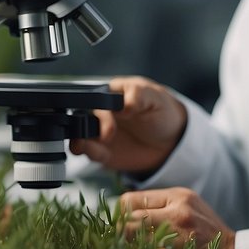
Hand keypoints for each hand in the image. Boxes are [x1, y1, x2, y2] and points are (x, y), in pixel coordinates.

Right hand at [69, 76, 186, 174]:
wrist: (170, 141)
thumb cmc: (161, 111)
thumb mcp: (155, 98)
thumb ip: (138, 96)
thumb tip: (124, 104)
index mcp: (111, 93)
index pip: (96, 96)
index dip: (100, 107)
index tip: (115, 116)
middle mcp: (101, 111)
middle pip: (81, 115)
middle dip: (87, 125)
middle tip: (107, 135)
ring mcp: (99, 131)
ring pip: (78, 134)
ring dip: (80, 141)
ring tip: (90, 147)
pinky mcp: (101, 150)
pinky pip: (89, 153)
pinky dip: (91, 154)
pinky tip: (103, 155)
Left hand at [119, 187, 239, 248]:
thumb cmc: (207, 232)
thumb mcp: (187, 206)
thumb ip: (159, 205)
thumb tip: (124, 214)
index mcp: (177, 197)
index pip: (128, 201)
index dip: (119, 216)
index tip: (121, 226)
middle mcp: (178, 214)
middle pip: (127, 224)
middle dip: (121, 236)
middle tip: (124, 245)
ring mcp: (181, 239)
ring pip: (135, 246)